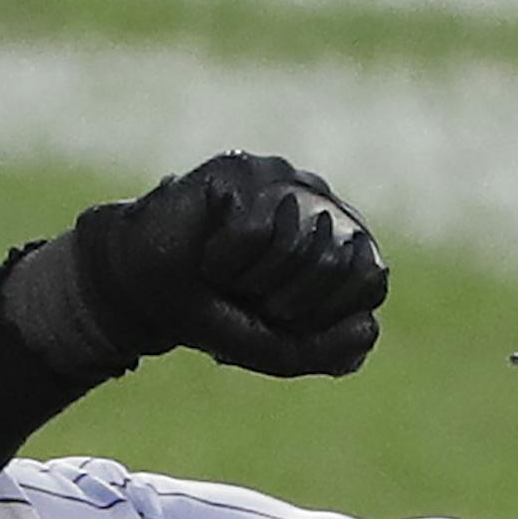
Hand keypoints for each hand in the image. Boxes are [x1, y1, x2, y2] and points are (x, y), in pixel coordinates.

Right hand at [73, 153, 386, 376]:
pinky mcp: (241, 169)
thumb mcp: (274, 349)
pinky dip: (224, 259)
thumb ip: (325, 350)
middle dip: (285, 301)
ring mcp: (283, 180)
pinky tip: (207, 252)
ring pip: (294, 243)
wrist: (146, 292)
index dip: (325, 313)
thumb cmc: (217, 315)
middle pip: (335, 263)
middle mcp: (320, 204)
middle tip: (251, 295)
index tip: (284, 315)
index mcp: (340, 246)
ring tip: (227, 273)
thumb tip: (369, 329)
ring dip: (250, 280)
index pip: (371, 280)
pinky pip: (252, 230)